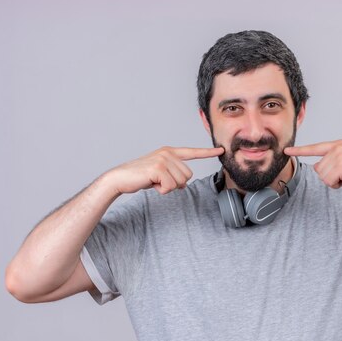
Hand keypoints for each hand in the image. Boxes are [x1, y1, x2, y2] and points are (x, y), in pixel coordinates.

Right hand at [103, 146, 223, 194]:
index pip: (192, 152)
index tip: (221, 150)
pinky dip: (162, 190)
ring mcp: (163, 159)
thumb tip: (184, 184)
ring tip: (154, 181)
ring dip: (168, 187)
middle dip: (175, 183)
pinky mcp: (158, 168)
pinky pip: (170, 186)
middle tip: (159, 181)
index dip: (207, 152)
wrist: (120, 178)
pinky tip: (151, 183)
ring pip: (180, 182)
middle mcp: (168, 153)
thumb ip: (174, 175)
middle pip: (188, 176)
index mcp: (170, 152)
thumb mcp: (161, 175)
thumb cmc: (140, 177)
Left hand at [284, 140, 341, 191]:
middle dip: (330, 177)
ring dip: (335, 181)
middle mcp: (337, 147)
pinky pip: (329, 181)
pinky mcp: (341, 165)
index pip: (315, 148)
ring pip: (323, 176)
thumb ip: (331, 161)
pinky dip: (338, 185)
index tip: (286, 151)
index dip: (299, 150)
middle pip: (318, 169)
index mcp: (338, 144)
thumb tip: (316, 167)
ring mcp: (339, 155)